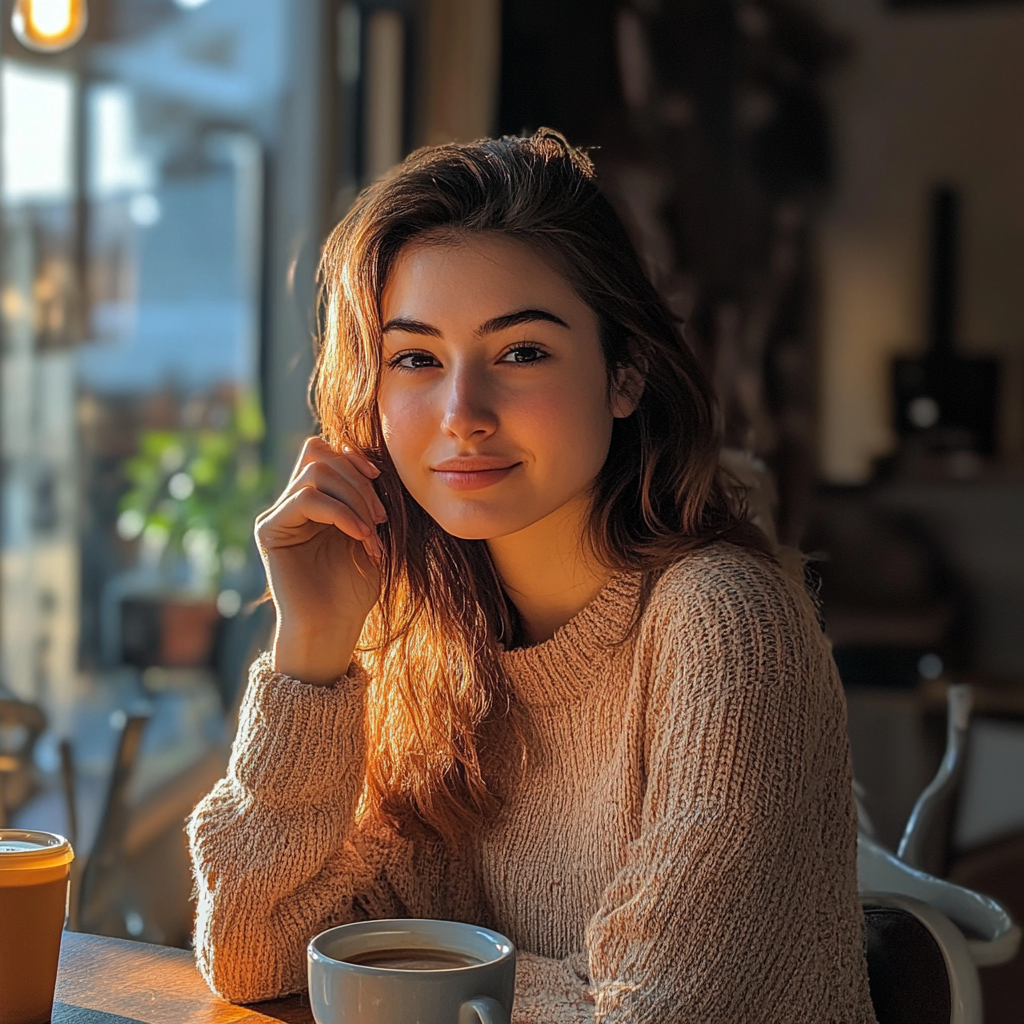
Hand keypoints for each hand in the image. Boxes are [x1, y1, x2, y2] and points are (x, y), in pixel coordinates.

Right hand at [255, 437, 386, 684]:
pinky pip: (305, 499)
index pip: (324, 452)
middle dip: (358, 481)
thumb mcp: (369, 532)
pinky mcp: (270, 530)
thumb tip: (363, 456)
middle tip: (380, 518)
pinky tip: (360, 536)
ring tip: (371, 532)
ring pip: (314, 472)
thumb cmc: (354, 587)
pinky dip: (340, 512)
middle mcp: (292, 503)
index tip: (380, 479)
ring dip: (353, 498)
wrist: (334, 626)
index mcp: (315, 500)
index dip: (353, 457)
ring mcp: (279, 515)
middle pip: (319, 454)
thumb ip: (362, 496)